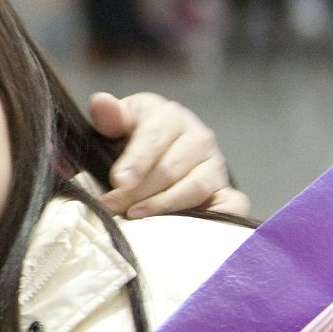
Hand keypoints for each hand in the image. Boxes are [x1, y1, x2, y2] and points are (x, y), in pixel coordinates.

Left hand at [88, 92, 249, 219]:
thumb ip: (110, 116)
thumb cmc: (138, 133)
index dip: (136, 161)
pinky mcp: (225, 188)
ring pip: (194, 188)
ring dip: (165, 206)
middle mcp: (198, 138)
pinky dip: (222, 215)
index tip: (119, 181)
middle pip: (170, 169)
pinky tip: (200, 228)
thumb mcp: (122, 119)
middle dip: (138, 191)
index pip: (154, 139)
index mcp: (170, 117)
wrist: (167, 146)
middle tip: (113, 206)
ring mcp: (214, 164)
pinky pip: (233, 203)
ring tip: (136, 216)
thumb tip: (100, 103)